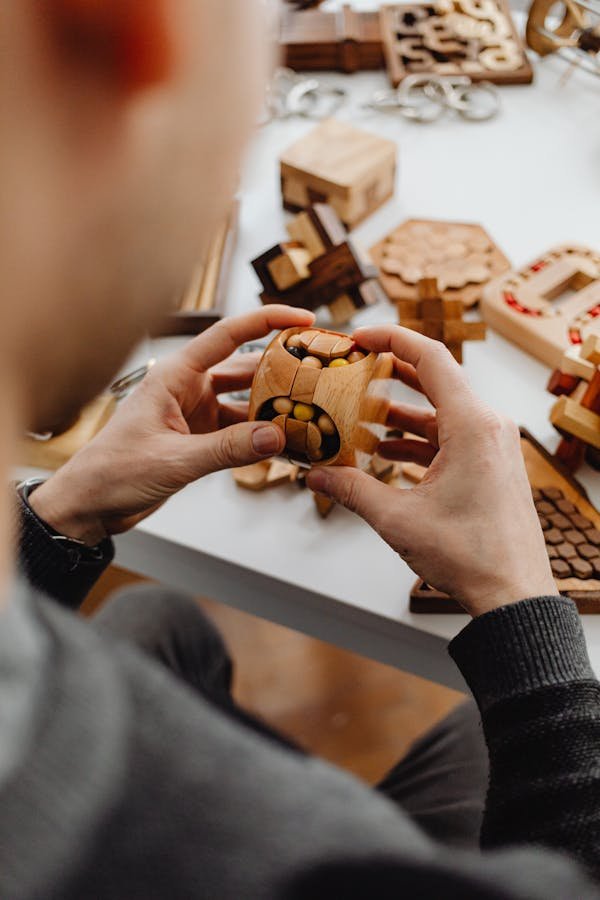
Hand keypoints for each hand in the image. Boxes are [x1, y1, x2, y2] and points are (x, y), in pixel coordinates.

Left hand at [30, 306, 314, 544]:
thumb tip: (276, 435)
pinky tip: (286, 444)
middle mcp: (188, 389)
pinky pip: (239, 432)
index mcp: (175, 376)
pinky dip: (261, 437)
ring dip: (274, 408)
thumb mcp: (173, 460)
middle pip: (244, 368)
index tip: (302, 318)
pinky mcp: (199, 439)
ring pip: (245, 402)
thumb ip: (226, 449)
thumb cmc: (111, 472)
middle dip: (281, 368)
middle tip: (320, 369)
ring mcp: (195, 414)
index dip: (267, 321)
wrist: (89, 506)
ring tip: (311, 411)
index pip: (227, 336)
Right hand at [307, 325, 555, 617]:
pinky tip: (386, 454)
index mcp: (472, 425)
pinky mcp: (492, 466)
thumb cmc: (470, 555)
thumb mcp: (397, 519)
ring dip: (402, 413)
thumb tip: (318, 473)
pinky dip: (419, 440)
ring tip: (361, 417)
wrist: (512, 593)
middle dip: (390, 375)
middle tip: (354, 369)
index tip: (359, 337)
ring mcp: (494, 446)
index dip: (390, 339)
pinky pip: (451, 438)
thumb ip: (352, 488)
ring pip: (442, 413)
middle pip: (436, 381)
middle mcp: (489, 427)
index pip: (430, 357)